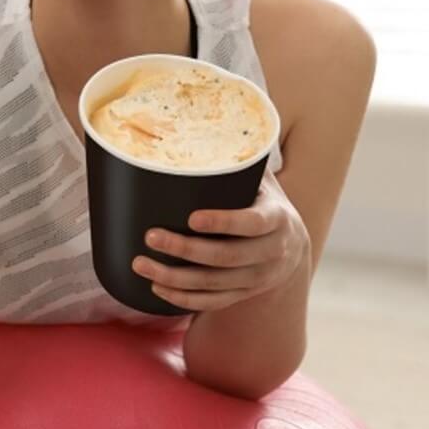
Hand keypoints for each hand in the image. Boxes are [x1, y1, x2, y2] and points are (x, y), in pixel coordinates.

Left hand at [131, 173, 310, 312]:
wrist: (289, 242)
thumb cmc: (258, 199)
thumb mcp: (257, 179)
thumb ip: (233, 159)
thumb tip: (189, 125)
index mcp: (276, 219)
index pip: (252, 224)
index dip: (223, 222)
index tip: (191, 218)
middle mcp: (272, 253)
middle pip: (226, 257)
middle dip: (185, 249)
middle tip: (150, 236)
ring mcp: (258, 278)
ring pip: (215, 284)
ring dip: (174, 277)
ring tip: (140, 263)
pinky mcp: (244, 294)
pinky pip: (213, 302)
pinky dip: (184, 299)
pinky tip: (157, 287)